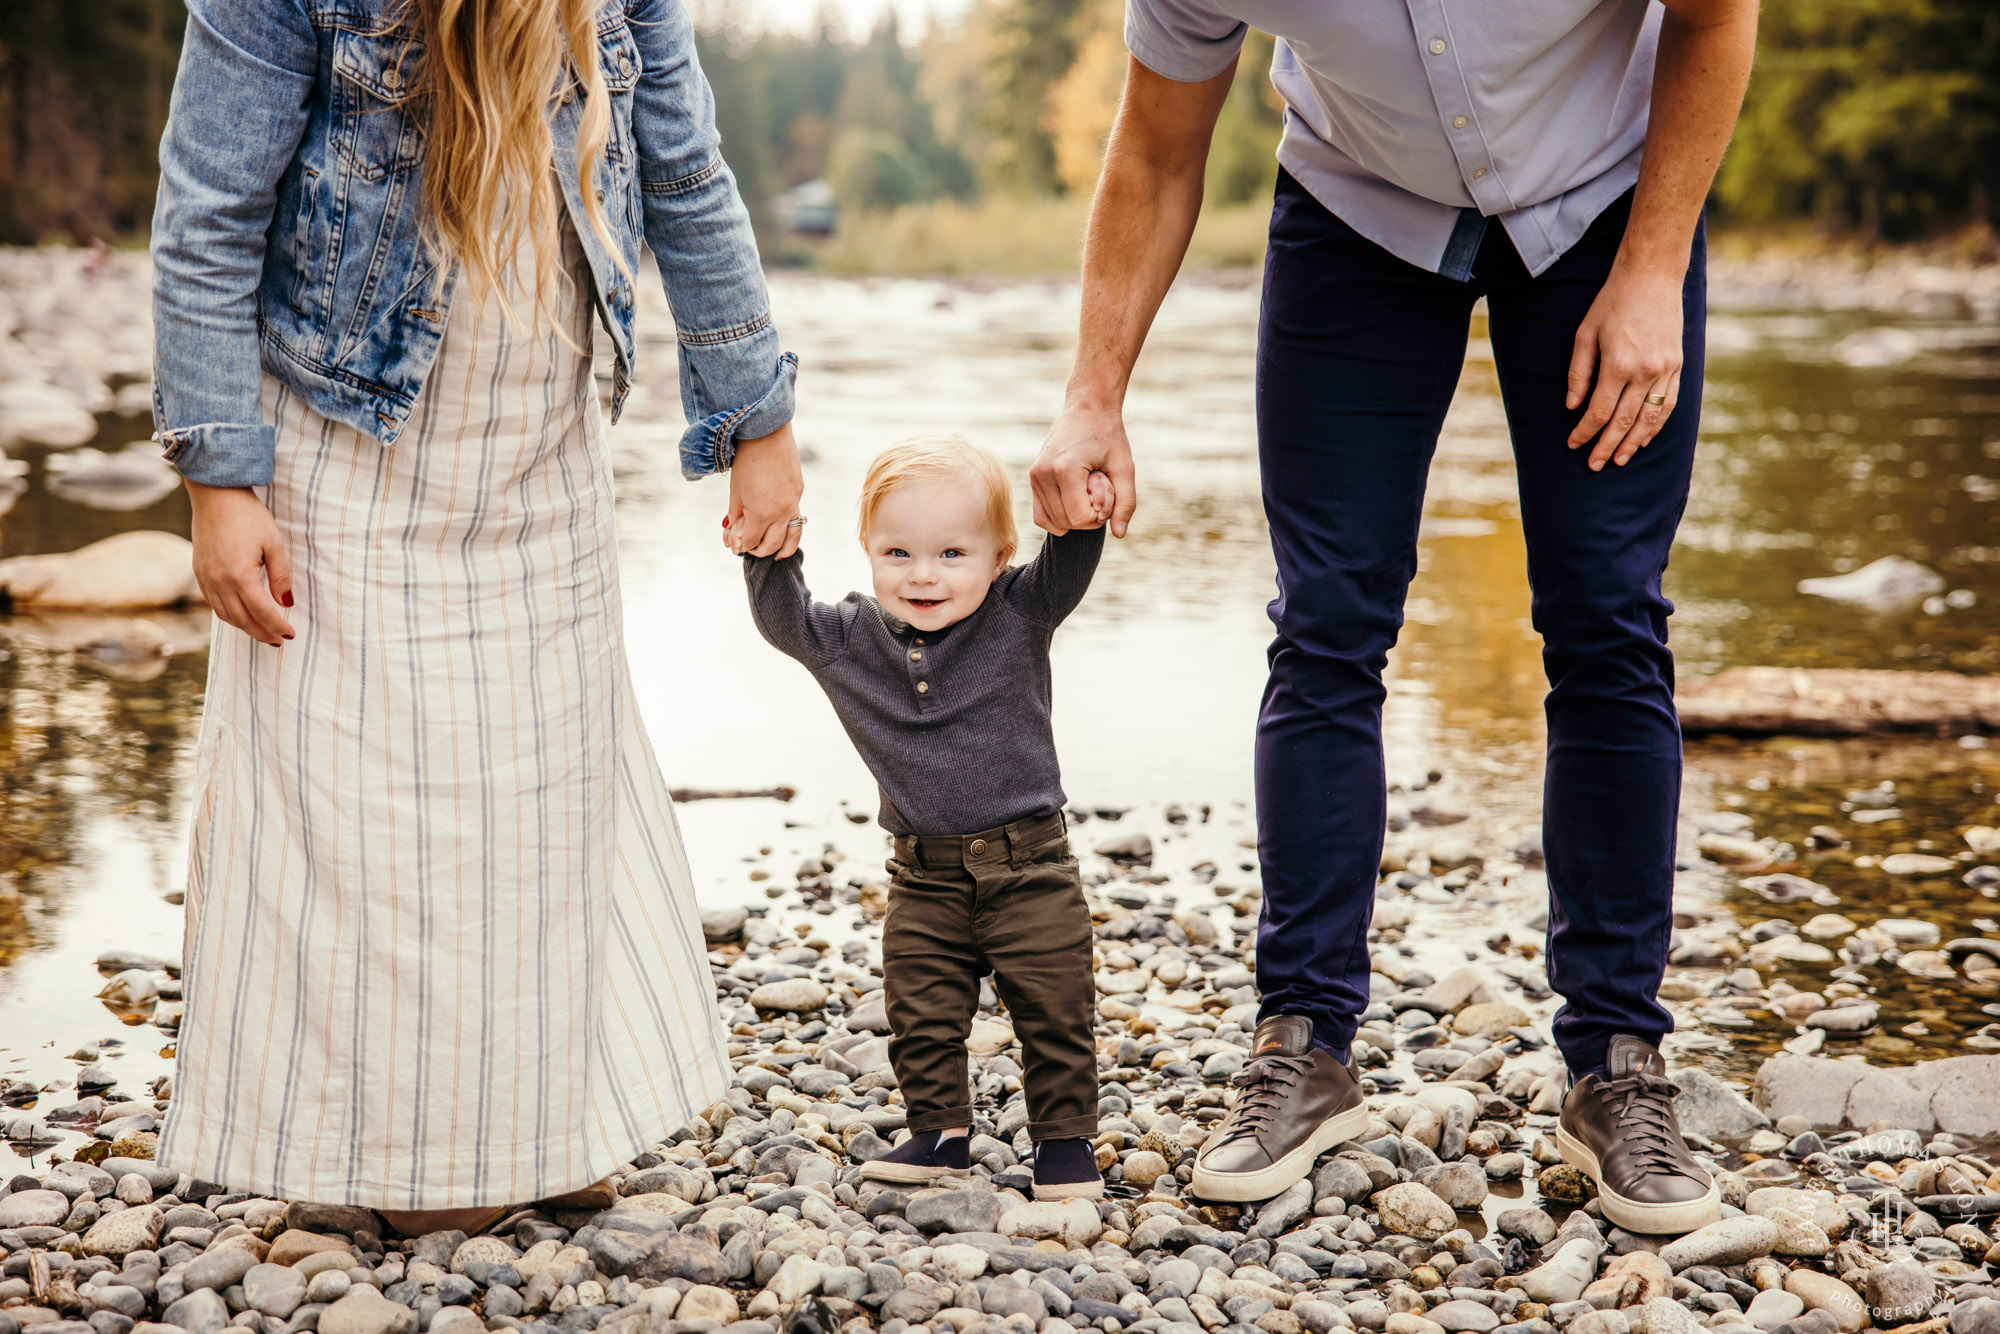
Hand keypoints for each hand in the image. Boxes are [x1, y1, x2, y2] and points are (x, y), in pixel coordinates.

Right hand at [186, 481, 293, 644]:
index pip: (262, 612)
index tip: (290, 634)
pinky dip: (228, 614)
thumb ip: (281, 577)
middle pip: (241, 620)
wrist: (216, 496)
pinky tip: (241, 615)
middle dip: (261, 633)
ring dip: (244, 627)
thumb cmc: (249, 516)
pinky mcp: (198, 572)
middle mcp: (219, 582)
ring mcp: (206, 578)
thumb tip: (287, 603)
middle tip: (278, 641)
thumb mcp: (274, 544)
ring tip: (262, 632)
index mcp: (240, 576)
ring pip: (225, 615)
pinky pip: (213, 602)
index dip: (277, 627)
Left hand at [725, 422, 803, 559]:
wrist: (765, 433)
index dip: (740, 546)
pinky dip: (788, 527)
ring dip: (782, 549)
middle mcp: (781, 512)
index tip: (734, 546)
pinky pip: (796, 517)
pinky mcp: (799, 491)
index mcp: (761, 513)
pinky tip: (781, 528)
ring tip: (776, 555)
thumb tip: (731, 532)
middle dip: (759, 551)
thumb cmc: (746, 461)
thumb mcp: (736, 492)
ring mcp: (793, 502)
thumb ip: (736, 516)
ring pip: (793, 536)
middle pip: (772, 545)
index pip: (751, 542)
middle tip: (750, 549)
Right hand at [1030, 406, 1135, 536]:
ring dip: (1075, 514)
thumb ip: (1125, 502)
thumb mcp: (1125, 467)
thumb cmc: (1109, 435)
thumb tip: (1119, 534)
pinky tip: (1075, 500)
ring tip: (1087, 487)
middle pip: (1067, 523)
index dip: (1100, 513)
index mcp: (1064, 470)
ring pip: (1054, 523)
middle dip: (1089, 514)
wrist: (1087, 407)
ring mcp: (1034, 476)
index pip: (1080, 518)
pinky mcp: (1032, 477)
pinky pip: (1041, 516)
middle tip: (1099, 486)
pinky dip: (1060, 517)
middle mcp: (1042, 474)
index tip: (1108, 489)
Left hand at [1565, 263, 1684, 469]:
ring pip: (1650, 418)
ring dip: (1633, 442)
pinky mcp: (1678, 365)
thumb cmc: (1612, 303)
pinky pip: (1669, 403)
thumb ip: (1578, 374)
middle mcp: (1645, 371)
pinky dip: (1657, 425)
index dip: (1584, 432)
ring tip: (1620, 460)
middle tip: (1594, 466)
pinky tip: (1644, 438)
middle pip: (1624, 421)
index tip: (1573, 445)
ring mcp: (1666, 369)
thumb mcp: (1584, 334)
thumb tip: (1572, 408)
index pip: (1598, 411)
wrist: (1652, 276)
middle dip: (1607, 446)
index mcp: (1618, 364)